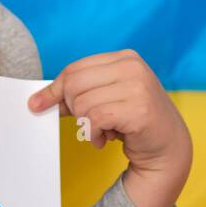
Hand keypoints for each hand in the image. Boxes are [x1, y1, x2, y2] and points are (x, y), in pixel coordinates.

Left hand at [27, 49, 191, 206]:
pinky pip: (95, 120)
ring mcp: (139, 87)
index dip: (55, 89)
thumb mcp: (104, 100)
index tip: (39, 104)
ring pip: (82, 104)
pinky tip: (108, 139)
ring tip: (104, 131)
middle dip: (74, 109)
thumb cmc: (133, 122)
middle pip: (74, 85)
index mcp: (124, 58)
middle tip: (90, 123)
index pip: (75, 69)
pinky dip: (95, 135)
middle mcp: (133, 67)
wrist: (168, 148)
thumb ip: (75, 96)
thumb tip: (37, 101)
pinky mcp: (139, 110)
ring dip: (87, 126)